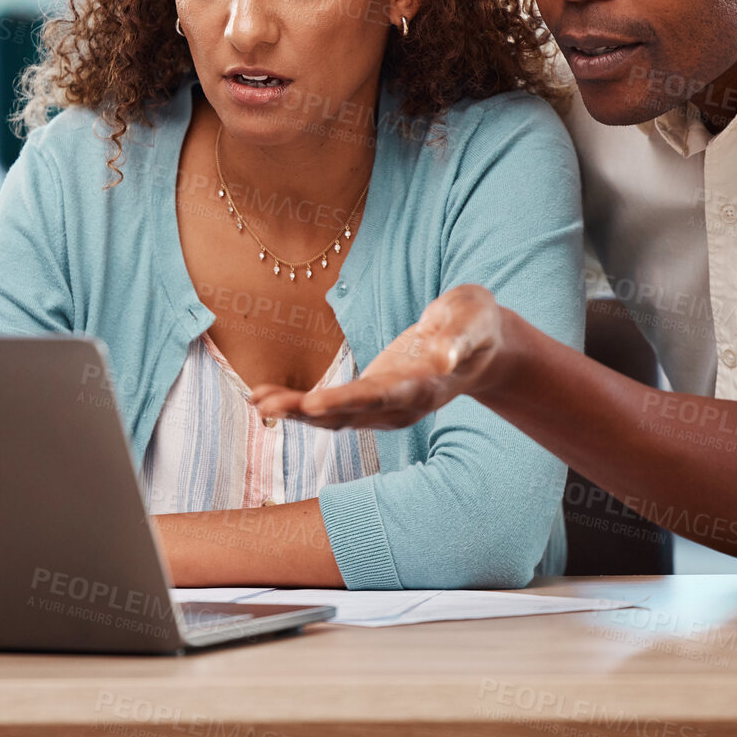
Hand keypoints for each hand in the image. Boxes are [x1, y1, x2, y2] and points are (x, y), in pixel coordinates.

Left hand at [251, 284, 508, 428]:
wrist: (480, 347)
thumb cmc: (475, 325)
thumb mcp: (474, 320)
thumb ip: (460, 338)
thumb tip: (445, 356)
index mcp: (423, 385)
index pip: (380, 396)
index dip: (347, 401)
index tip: (314, 404)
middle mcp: (399, 406)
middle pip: (348, 413)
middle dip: (306, 412)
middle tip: (266, 404)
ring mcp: (383, 407)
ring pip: (333, 417)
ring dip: (294, 412)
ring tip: (257, 400)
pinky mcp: (369, 399)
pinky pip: (329, 408)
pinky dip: (297, 405)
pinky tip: (265, 397)